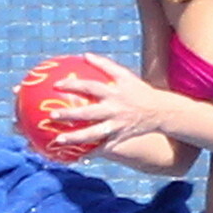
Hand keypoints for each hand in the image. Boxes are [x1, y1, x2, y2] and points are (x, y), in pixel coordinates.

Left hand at [48, 54, 165, 147]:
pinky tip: (76, 158)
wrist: (161, 111)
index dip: (73, 85)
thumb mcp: (126, 75)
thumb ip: (105, 65)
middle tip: (51, 115)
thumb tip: (85, 55)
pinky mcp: (121, 137)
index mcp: (114, 93)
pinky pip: (104, 148)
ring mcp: (117, 125)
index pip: (91, 87)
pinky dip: (91, 153)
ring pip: (94, 134)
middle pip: (89, 113)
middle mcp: (115, 109)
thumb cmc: (139, 91)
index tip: (55, 85)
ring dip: (75, 138)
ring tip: (57, 140)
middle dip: (70, 114)